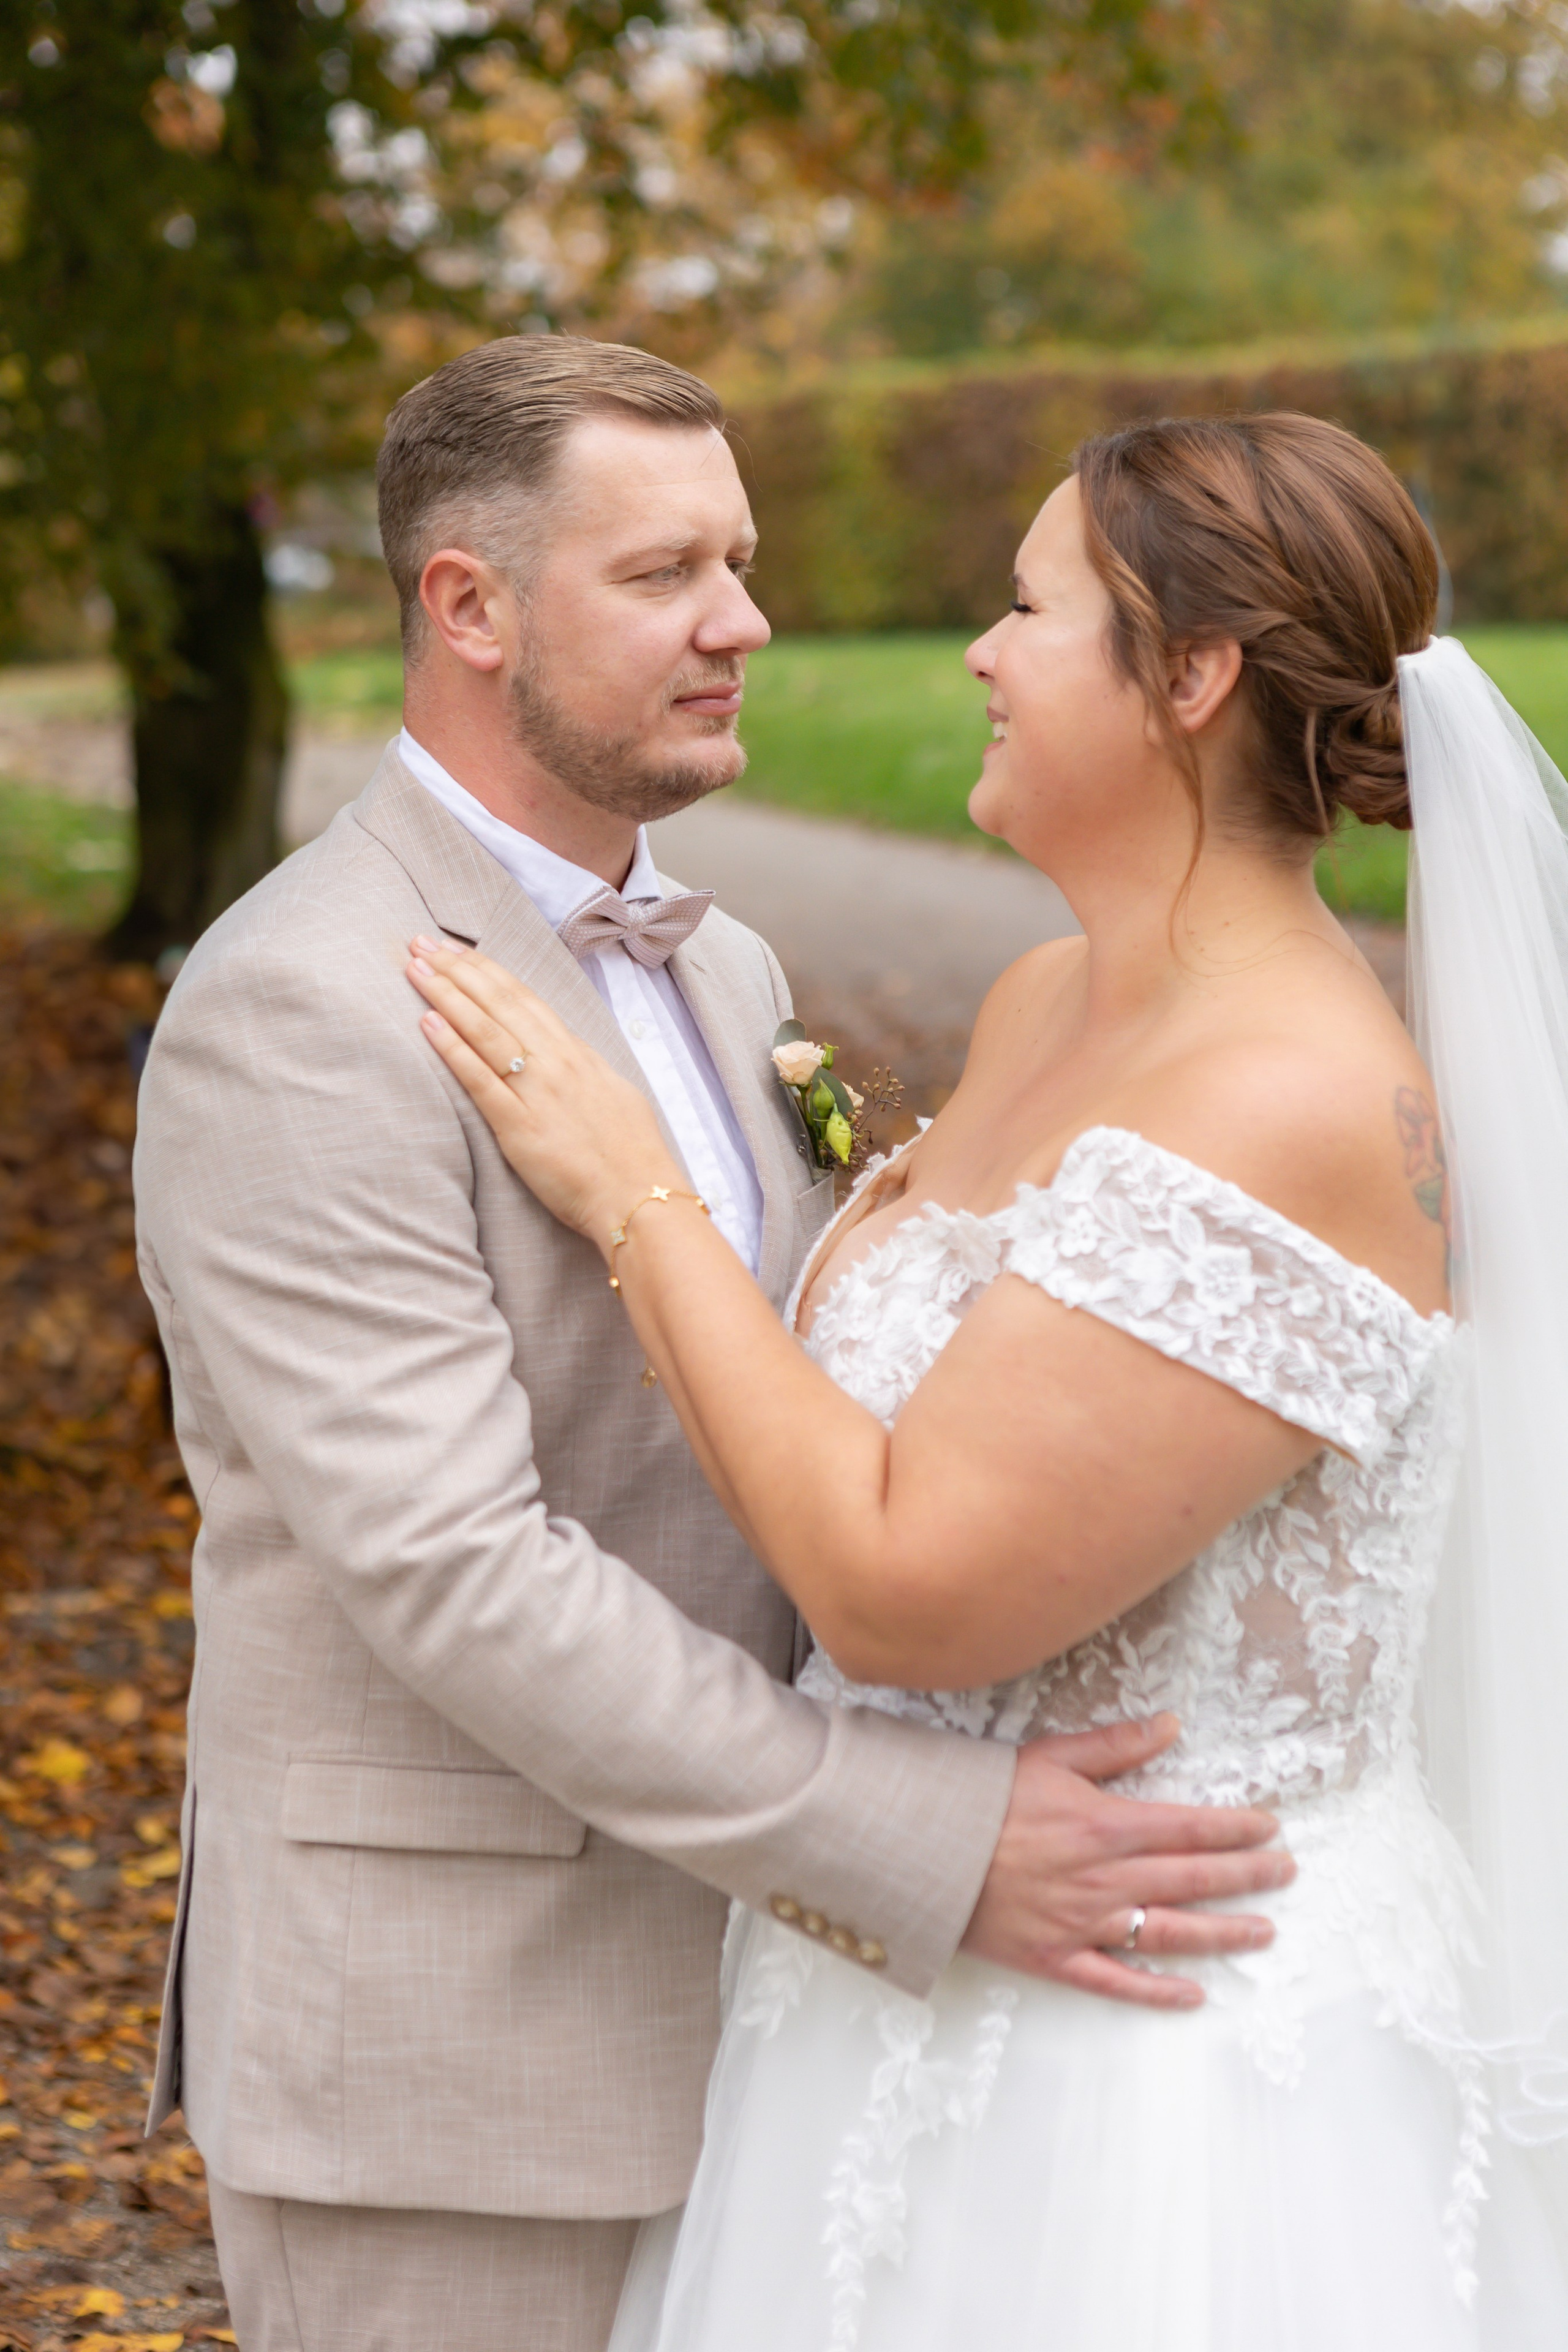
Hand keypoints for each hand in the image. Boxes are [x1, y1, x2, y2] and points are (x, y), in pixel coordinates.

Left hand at [407, 940, 679, 1245]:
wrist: (640, 1196)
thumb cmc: (631, 1154)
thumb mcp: (612, 1093)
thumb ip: (581, 1069)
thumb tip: (562, 1053)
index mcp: (577, 1053)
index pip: (524, 998)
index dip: (487, 970)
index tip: (457, 949)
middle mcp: (556, 1062)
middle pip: (498, 1002)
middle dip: (457, 968)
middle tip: (421, 942)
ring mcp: (537, 1092)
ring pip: (484, 1030)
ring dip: (446, 994)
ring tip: (414, 967)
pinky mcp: (519, 1127)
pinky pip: (479, 1079)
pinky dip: (451, 1047)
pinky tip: (426, 1022)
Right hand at [960, 1713, 1294, 2008]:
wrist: (921, 1851)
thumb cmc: (982, 1799)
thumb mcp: (1049, 1757)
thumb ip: (1114, 1745)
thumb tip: (1170, 1724)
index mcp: (1105, 1825)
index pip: (1189, 1828)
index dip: (1236, 1830)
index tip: (1270, 1828)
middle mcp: (1104, 1878)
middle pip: (1192, 1880)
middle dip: (1247, 1876)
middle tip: (1286, 1873)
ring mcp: (1083, 1924)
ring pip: (1170, 1933)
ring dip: (1223, 1934)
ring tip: (1264, 1933)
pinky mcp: (1057, 1959)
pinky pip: (1116, 1982)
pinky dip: (1157, 1992)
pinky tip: (1193, 1995)